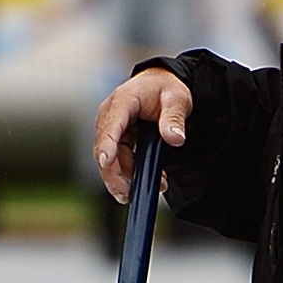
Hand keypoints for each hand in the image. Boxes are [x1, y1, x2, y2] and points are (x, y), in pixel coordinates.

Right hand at [94, 70, 190, 203]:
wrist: (162, 87)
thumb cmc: (167, 89)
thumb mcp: (177, 99)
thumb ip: (174, 118)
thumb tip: (175, 139)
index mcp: (123, 100)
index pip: (110, 125)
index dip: (106, 145)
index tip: (106, 163)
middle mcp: (110, 115)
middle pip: (105, 149)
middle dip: (115, 174)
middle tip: (129, 195)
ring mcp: (111, 129)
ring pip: (111, 161)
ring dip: (129, 178)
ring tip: (158, 186)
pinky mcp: (116, 141)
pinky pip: (119, 162)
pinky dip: (133, 174)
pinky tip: (155, 181)